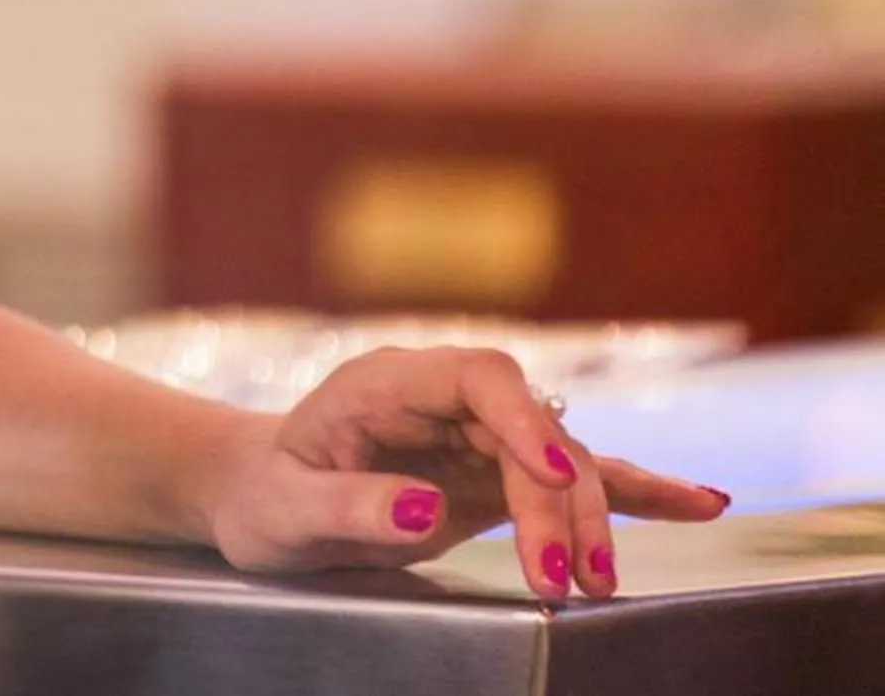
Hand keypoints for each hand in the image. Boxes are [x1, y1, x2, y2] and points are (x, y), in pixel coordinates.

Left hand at [201, 345, 729, 599]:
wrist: (260, 498)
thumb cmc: (263, 499)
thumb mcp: (285, 513)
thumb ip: (349, 506)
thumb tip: (425, 507)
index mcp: (385, 383)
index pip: (477, 376)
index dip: (523, 417)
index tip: (549, 474)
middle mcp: (441, 398)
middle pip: (530, 430)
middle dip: (555, 502)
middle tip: (560, 579)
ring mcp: (475, 433)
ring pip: (560, 462)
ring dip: (587, 520)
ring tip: (595, 584)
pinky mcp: (499, 474)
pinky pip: (575, 478)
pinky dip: (634, 493)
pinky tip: (700, 504)